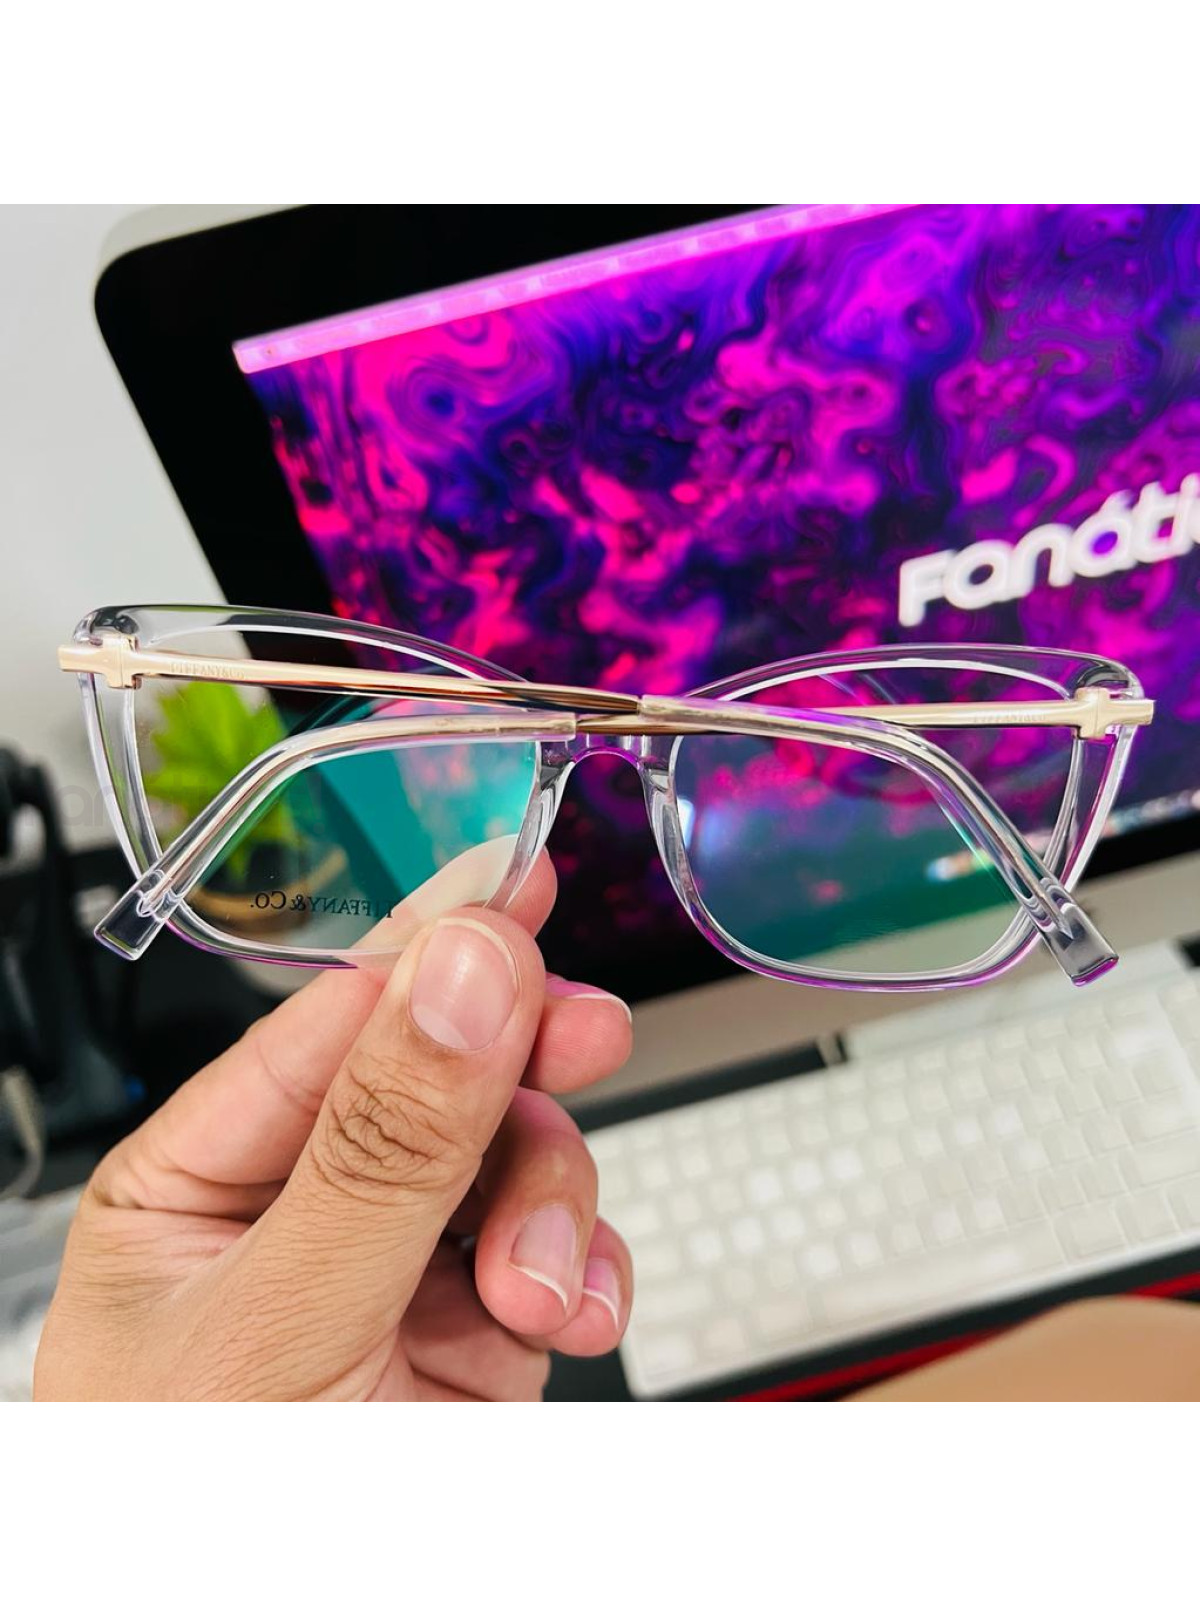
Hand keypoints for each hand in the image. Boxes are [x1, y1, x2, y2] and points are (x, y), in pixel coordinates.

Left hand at [35, 855, 633, 1399]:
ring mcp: (395, 1273)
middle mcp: (301, 1211)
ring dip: (553, 1203)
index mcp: (201, 1180)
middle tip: (590, 1034)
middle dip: (520, 1066)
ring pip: (514, 1160)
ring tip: (541, 1285)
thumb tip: (463, 971)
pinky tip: (566, 1314)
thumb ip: (381, 1145)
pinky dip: (582, 1272)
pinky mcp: (472, 1340)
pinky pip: (552, 1253)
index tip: (525, 876)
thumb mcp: (280, 1323)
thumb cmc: (194, 1518)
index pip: (333, 1020)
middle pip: (443, 1072)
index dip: (435, 940)